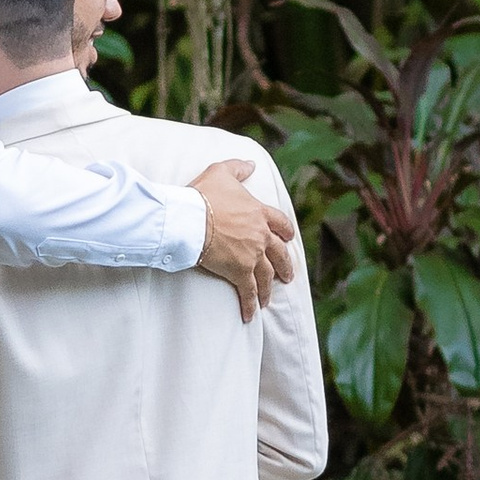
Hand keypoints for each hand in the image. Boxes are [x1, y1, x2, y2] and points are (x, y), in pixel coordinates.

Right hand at [191, 161, 297, 319]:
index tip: (289, 239)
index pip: (281, 224)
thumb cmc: (203, 195)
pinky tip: (250, 315)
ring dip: (268, 288)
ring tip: (267, 300)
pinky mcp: (239, 272)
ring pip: (267, 276)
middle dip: (285, 266)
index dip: (286, 232)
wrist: (190, 219)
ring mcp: (252, 255)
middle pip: (280, 254)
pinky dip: (250, 304)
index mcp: (259, 213)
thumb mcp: (221, 172)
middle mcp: (260, 235)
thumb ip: (238, 168)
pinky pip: (248, 291)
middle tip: (287, 276)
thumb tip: (252, 163)